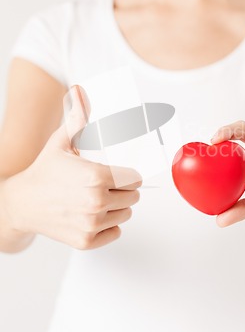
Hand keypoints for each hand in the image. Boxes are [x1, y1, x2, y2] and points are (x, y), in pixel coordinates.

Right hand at [3, 85, 142, 249]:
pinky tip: (95, 214)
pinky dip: (110, 226)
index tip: (123, 173)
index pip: (135, 178)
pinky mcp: (87, 241)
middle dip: (125, 189)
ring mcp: (92, 224)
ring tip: (100, 198)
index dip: (130, 174)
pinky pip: (116, 232)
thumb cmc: (44, 172)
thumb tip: (79, 91)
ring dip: (119, 207)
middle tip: (109, 184)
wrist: (22, 204)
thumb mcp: (61, 142)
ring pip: (126, 214)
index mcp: (96, 177)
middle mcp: (96, 202)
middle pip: (133, 196)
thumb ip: (77, 118)